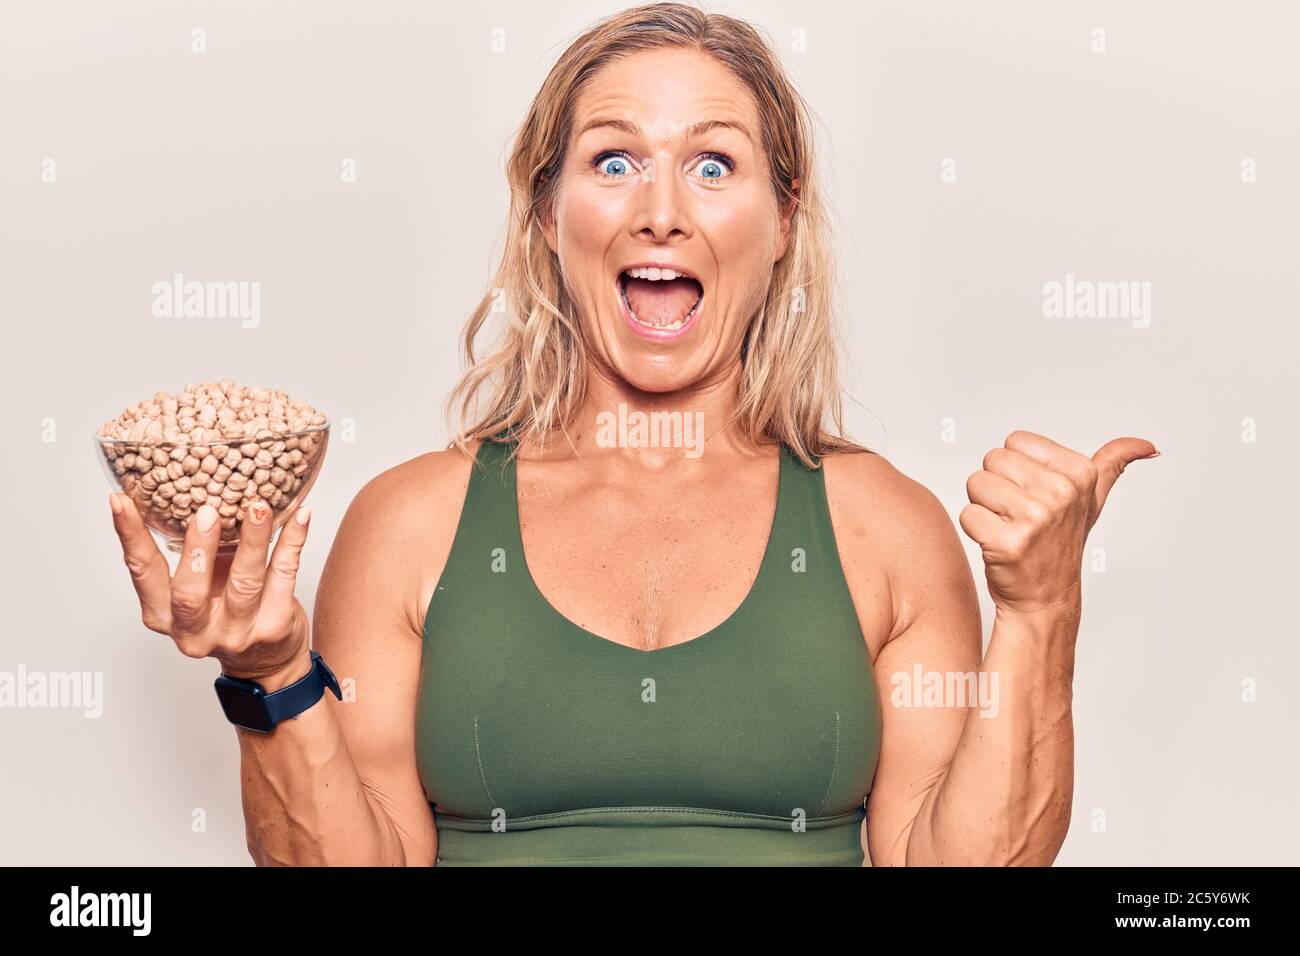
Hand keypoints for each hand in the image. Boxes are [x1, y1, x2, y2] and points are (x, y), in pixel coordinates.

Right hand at [109, 494, 314, 687]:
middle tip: (206, 511)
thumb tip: (185, 487)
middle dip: (197, 550)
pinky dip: (293, 541)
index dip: (130, 535)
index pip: (142, 571)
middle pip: (189, 592)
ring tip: (258, 506)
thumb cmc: (225, 612)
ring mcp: (236, 632)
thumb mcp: (197, 586)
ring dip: (253, 540)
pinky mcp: (275, 626)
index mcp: (164, 614)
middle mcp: (195, 630)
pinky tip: (301, 515)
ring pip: (244, 583)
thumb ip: (190, 553)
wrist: (267, 661)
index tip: (120, 499)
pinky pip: (285, 576)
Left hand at [958, 430, 1158, 618]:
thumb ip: (1113, 464)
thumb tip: (1148, 445)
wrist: (1045, 598)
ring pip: (976, 484)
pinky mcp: (1007, 543)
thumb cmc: (1061, 544)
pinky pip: (968, 514)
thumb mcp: (1092, 500)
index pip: (1015, 441)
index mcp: (1080, 473)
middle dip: (997, 485)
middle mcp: (1061, 493)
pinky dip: (975, 529)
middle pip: (992, 459)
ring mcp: (1036, 520)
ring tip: (1008, 527)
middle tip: (1017, 514)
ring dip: (984, 507)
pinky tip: (997, 544)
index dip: (1016, 467)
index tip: (1034, 493)